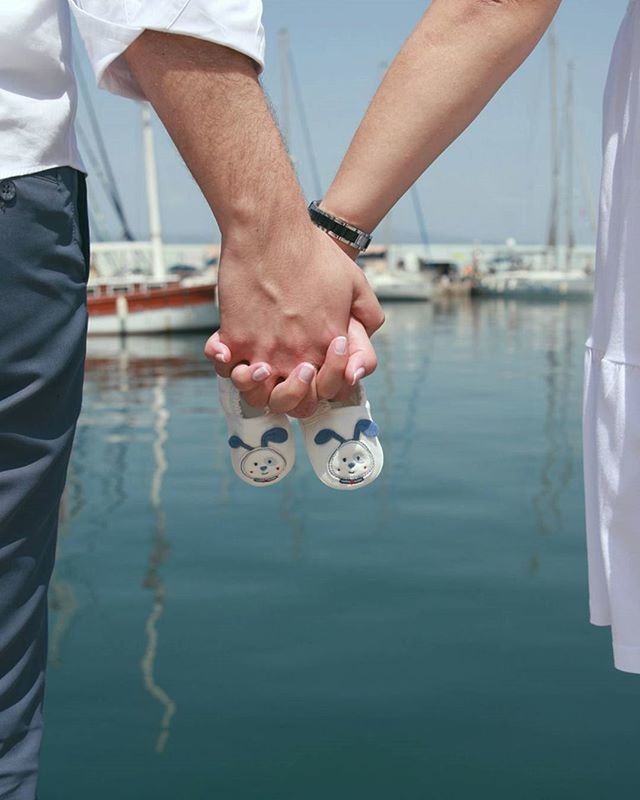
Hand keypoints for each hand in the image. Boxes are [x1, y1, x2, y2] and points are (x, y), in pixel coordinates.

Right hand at [207, 222, 382, 405]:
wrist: (271, 230)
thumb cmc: (314, 253)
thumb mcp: (357, 285)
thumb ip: (368, 319)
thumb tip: (361, 347)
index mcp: (327, 346)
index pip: (328, 392)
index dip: (324, 384)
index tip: (317, 364)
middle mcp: (295, 356)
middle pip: (293, 404)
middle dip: (294, 395)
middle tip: (292, 370)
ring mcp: (262, 350)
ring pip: (256, 394)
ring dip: (258, 387)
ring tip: (260, 366)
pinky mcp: (234, 337)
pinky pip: (224, 367)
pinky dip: (225, 364)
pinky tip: (228, 350)